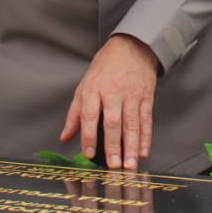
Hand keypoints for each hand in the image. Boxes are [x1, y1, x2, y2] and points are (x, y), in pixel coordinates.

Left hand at [61, 34, 158, 169]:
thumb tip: (65, 136)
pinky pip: (146, 120)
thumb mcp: (85, 85)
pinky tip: (144, 151)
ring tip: (130, 164)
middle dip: (113, 146)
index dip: (88, 136)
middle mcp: (113, 92)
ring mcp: (131, 94)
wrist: (131, 47)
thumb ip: (75, 113)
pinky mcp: (146, 97)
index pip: (90, 115)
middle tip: (113, 165)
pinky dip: (146, 137)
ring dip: (131, 146)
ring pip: (132, 124)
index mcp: (93, 89)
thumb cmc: (105, 68)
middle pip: (113, 122)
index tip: (88, 154)